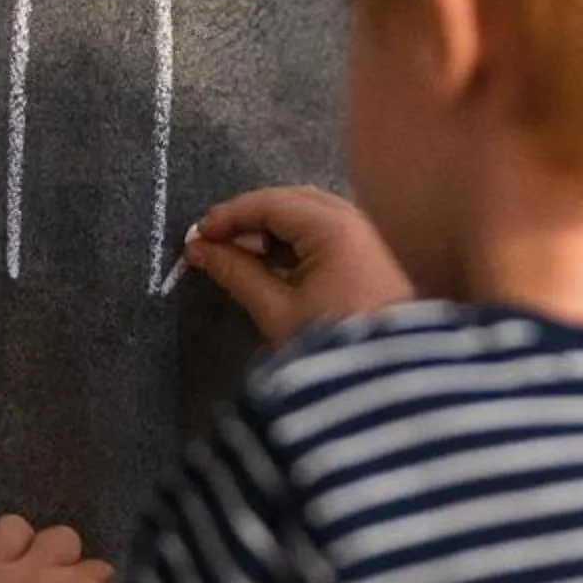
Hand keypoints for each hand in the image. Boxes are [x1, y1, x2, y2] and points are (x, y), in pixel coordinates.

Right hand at [180, 187, 412, 345]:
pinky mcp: (366, 256)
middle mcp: (352, 221)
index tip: (196, 234)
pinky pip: (323, 231)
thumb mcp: (275, 310)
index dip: (229, 216)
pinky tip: (269, 261)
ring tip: (237, 253)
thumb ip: (235, 272)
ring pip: (307, 213)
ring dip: (270, 228)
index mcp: (332, 228)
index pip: (271, 203)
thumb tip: (198, 249)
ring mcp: (363, 236)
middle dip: (250, 217)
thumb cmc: (328, 345)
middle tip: (214, 239)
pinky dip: (292, 239)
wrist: (385, 382)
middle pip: (291, 200)